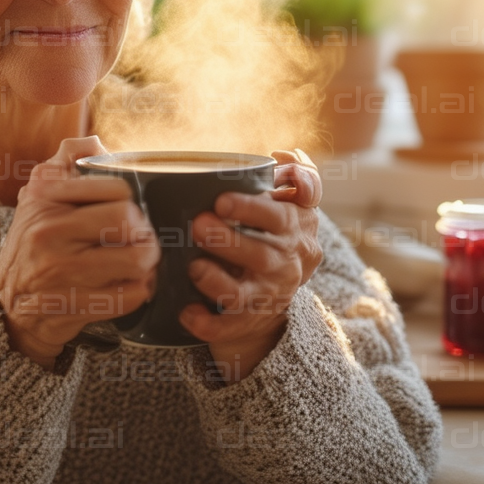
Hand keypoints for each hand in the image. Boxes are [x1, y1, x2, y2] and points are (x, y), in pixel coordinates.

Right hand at [0, 136, 159, 369]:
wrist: (6, 303)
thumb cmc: (34, 243)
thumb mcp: (40, 194)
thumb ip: (67, 159)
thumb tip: (96, 143)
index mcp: (45, 198)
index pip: (116, 189)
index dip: (131, 201)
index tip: (128, 212)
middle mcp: (48, 233)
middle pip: (128, 222)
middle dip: (145, 232)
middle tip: (141, 238)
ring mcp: (58, 272)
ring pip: (135, 260)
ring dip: (147, 263)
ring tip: (139, 262)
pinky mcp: (71, 306)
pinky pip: (129, 295)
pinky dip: (139, 291)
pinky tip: (130, 285)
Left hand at [181, 149, 322, 381]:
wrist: (281, 290)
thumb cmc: (278, 234)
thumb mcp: (295, 204)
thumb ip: (296, 176)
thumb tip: (283, 156)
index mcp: (294, 227)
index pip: (282, 215)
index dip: (254, 208)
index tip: (222, 199)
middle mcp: (284, 261)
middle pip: (260, 253)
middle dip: (227, 240)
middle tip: (198, 224)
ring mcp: (267, 294)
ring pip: (242, 293)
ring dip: (216, 281)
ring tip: (194, 266)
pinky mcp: (248, 321)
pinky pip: (227, 327)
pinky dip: (206, 322)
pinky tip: (187, 311)